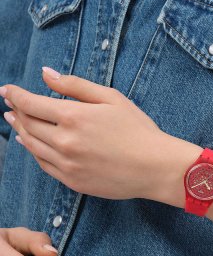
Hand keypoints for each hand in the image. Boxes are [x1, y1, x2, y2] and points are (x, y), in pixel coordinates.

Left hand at [0, 67, 167, 198]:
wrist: (155, 168)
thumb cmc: (138, 130)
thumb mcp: (112, 98)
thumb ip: (76, 85)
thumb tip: (46, 74)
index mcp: (73, 117)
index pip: (31, 103)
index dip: (16, 95)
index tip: (7, 90)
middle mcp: (64, 142)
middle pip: (28, 125)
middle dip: (16, 112)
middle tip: (10, 106)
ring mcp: (67, 165)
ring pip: (32, 147)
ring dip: (21, 132)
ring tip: (17, 124)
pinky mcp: (73, 182)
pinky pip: (45, 166)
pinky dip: (35, 153)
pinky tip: (34, 147)